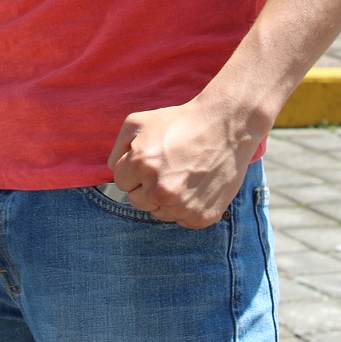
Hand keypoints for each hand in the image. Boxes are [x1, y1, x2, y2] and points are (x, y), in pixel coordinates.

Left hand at [106, 96, 258, 228]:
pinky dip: (185, 206)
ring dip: (164, 198)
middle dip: (145, 185)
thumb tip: (115, 171)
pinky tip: (194, 184)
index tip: (150, 157)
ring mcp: (182, 207)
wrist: (225, 127)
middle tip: (166, 165)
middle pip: (137, 201)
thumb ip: (118, 149)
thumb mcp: (138, 122)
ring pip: (158, 212)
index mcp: (141, 165)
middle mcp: (160, 190)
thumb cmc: (179, 121)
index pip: (120, 182)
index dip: (133, 168)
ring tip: (181, 173)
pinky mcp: (201, 218)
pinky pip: (181, 219)